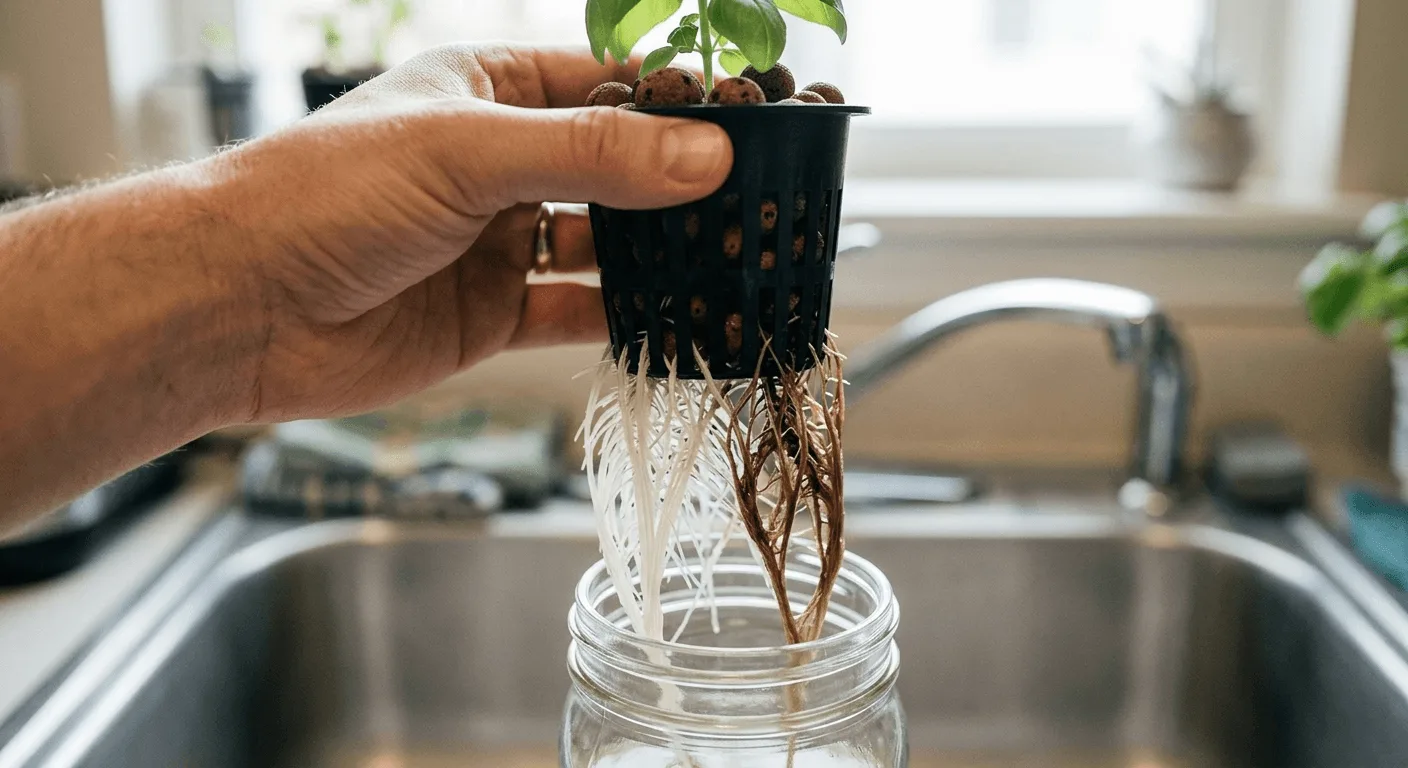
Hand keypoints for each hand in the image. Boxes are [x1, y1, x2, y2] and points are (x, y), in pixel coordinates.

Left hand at [210, 44, 732, 421]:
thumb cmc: (325, 196)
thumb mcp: (468, 152)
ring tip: (735, 268)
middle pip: (616, 171)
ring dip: (663, 260)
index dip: (680, 105)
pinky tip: (674, 324)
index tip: (755, 128)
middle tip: (760, 208)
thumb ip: (591, 155)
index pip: (607, 86)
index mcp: (487, 92)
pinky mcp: (488, 316)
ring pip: (604, 247)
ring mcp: (496, 242)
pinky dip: (623, 320)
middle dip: (683, 191)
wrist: (236, 309)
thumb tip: (708, 157)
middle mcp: (499, 165)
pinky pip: (574, 314)